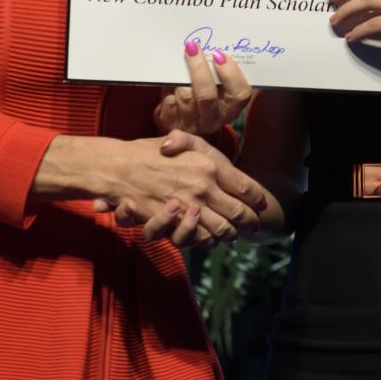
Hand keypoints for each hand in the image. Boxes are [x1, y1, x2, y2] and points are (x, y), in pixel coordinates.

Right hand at [103, 129, 265, 248]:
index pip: (244, 186)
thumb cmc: (147, 151)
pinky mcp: (174, 223)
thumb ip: (200, 148)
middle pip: (238, 212)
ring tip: (235, 233)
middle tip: (255, 224)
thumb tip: (219, 166)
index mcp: (210, 165)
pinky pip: (198, 238)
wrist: (117, 168)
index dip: (257, 197)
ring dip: (230, 233)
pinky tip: (210, 238)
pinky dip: (206, 240)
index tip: (263, 204)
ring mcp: (189, 206)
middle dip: (249, 221)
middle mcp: (204, 187)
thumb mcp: (179, 139)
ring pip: (221, 229)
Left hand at [152, 41, 252, 136]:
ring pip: (185, 96)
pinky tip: (170, 79)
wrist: (183, 124)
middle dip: (199, 69)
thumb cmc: (206, 95)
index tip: (219, 55)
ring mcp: (191, 124)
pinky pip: (169, 101)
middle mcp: (213, 120)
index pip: (239, 94)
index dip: (231, 74)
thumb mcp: (219, 89)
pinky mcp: (171, 122)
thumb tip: (211, 49)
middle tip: (192, 48)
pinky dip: (168, 87)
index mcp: (231, 109)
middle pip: (207, 96)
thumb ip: (219, 74)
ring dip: (180, 77)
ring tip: (180, 61)